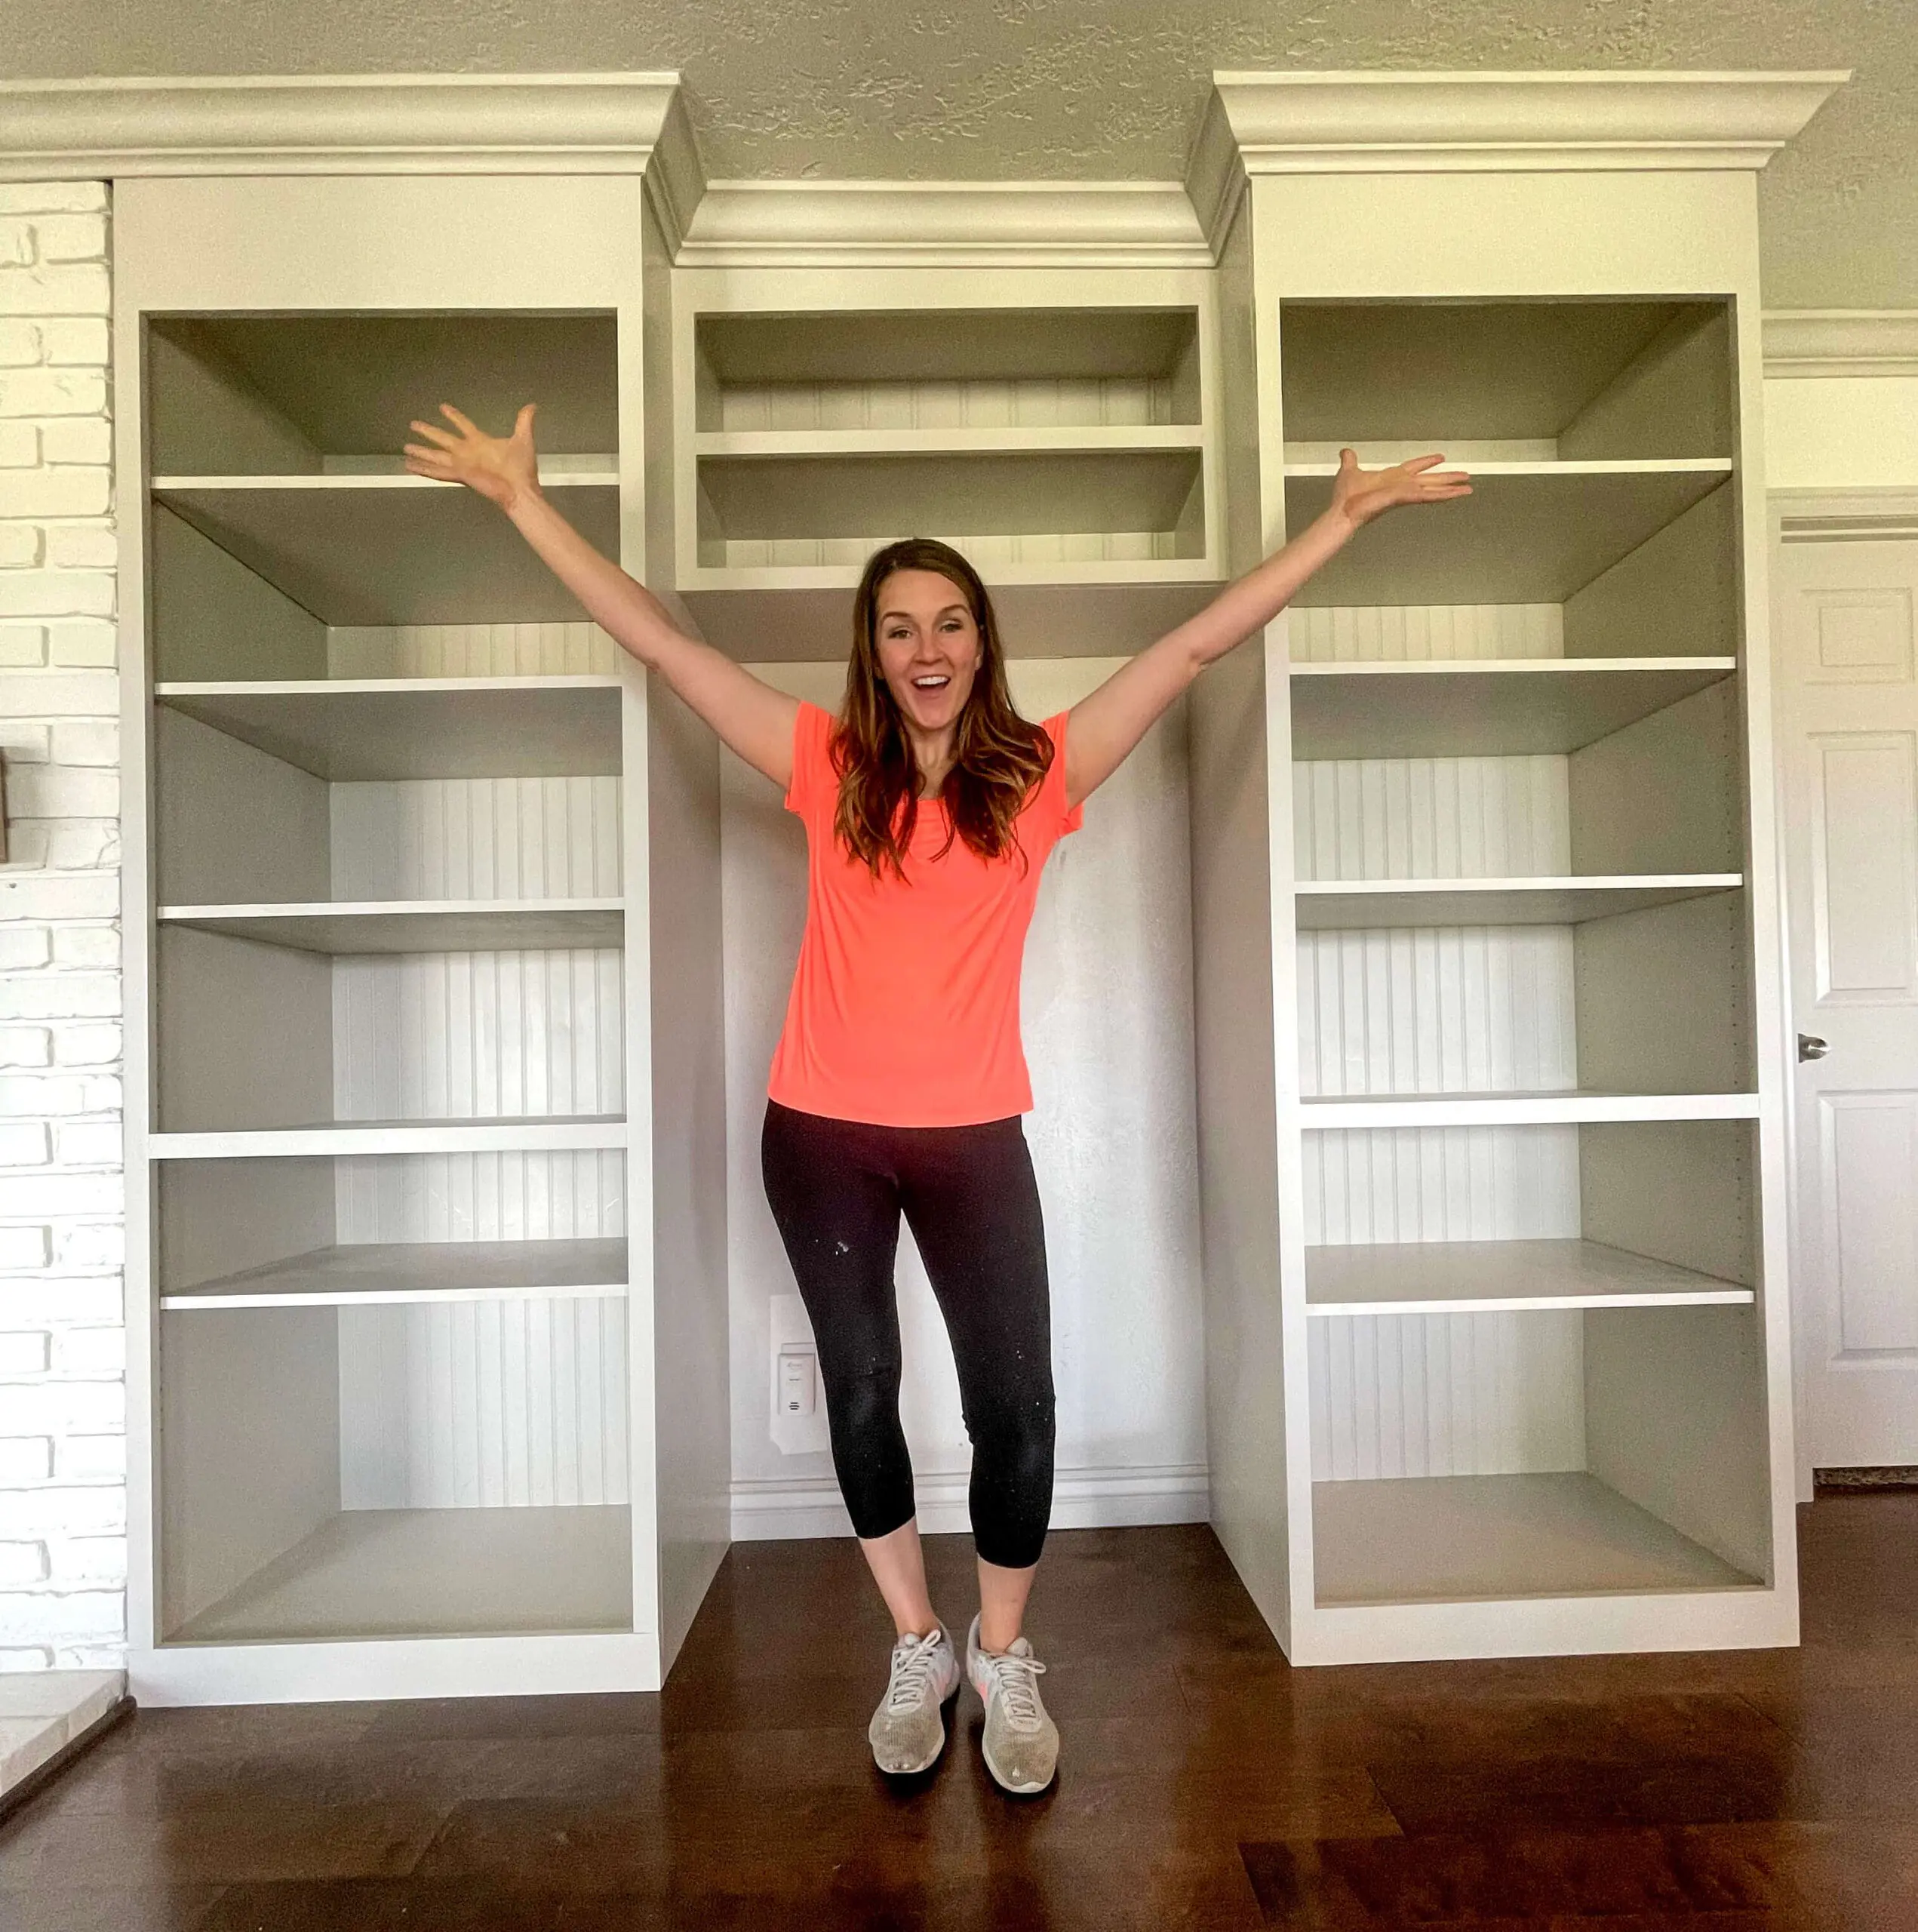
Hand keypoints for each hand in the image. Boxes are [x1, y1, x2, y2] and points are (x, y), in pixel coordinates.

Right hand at [404, 402, 539, 511]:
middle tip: (414, 423)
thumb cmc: (522, 468)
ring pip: (435, 455)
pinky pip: (437, 471)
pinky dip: (423, 469)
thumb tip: (532, 406)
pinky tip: (409, 466)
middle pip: (443, 438)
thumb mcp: (523, 439)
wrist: (520, 489)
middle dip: (429, 432)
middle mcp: (468, 453)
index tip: (442, 407)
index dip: (453, 416)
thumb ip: (524, 421)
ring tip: (405, 448)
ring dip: (421, 452)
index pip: (463, 425)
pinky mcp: (459, 475)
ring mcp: (462, 464)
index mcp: (480, 442)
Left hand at [1327, 447, 1471, 530]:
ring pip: (1433, 489)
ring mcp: (1404, 492)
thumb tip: (1346, 451)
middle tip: (1466, 476)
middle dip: (1448, 478)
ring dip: (1451, 488)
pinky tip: (1455, 494)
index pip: (1414, 467)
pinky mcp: (1403, 498)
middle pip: (1430, 479)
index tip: (1440, 457)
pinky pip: (1426, 496)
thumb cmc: (1346, 497)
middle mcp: (1401, 485)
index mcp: (1392, 478)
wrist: (1342, 512)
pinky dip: (1441, 495)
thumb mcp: (1349, 471)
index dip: (1427, 462)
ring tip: (1468, 488)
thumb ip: (1350, 460)